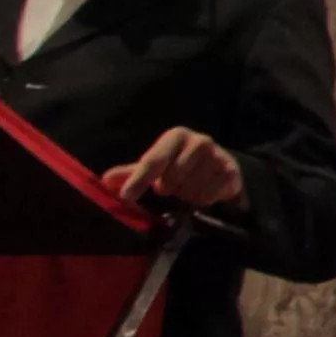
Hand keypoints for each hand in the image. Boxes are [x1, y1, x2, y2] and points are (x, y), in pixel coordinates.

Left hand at [105, 128, 243, 213]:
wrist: (220, 165)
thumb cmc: (181, 165)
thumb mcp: (157, 165)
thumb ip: (132, 173)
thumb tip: (104, 180)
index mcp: (176, 136)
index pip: (153, 160)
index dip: (138, 180)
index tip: (126, 197)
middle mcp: (199, 141)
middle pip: (172, 178)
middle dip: (169, 187)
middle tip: (171, 185)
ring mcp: (217, 156)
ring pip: (191, 189)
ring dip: (186, 194)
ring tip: (188, 187)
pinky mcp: (231, 171)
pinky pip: (208, 195)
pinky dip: (201, 200)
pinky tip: (202, 192)